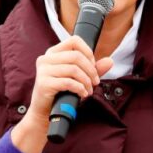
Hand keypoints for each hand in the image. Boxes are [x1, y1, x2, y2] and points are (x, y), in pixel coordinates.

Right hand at [11, 36, 113, 152]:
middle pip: (76, 56)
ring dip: (86, 81)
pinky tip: (82, 94)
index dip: (88, 52)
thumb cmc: (62, 92)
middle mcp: (46, 59)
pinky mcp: (43, 83)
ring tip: (89, 90)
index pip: (74, 41)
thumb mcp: (78, 78)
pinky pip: (68, 82)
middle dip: (91, 70)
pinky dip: (79, 88)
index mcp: (53, 53)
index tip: (93, 66)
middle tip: (95, 82)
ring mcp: (43, 70)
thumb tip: (110, 61)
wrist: (45, 112)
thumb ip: (93, 69)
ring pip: (73, 69)